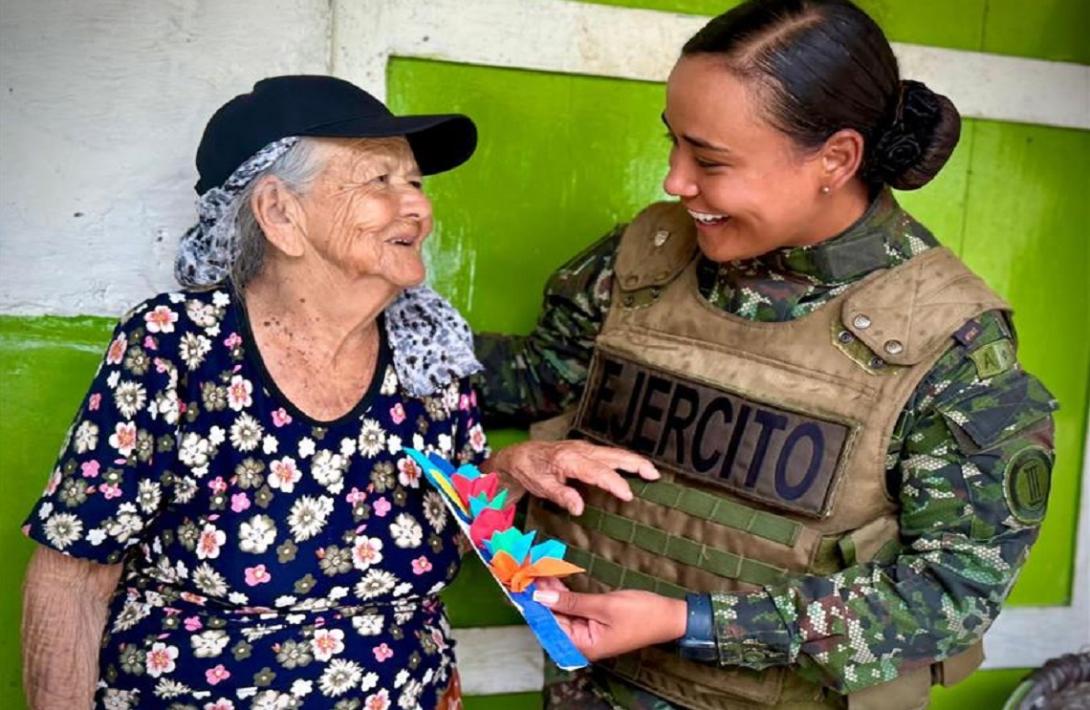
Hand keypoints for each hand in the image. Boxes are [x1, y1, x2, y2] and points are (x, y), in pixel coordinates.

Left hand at [484, 440, 658, 515]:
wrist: (519, 456)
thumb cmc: (530, 471)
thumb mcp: (541, 486)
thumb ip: (561, 495)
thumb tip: (580, 507)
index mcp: (569, 459)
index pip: (598, 472)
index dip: (615, 483)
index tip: (628, 495)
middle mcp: (580, 450)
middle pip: (614, 456)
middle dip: (636, 464)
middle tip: (654, 475)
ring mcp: (584, 448)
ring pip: (614, 453)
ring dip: (634, 461)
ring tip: (652, 473)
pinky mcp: (586, 450)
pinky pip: (609, 454)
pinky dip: (625, 460)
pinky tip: (634, 469)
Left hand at [532, 579, 685, 660]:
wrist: (669, 616)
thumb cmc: (641, 614)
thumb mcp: (604, 606)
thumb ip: (572, 602)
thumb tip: (541, 598)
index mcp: (582, 646)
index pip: (549, 624)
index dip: (533, 603)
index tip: (520, 583)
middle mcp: (581, 644)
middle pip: (552, 618)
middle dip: (540, 595)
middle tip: (527, 570)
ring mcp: (587, 634)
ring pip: (560, 612)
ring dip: (550, 593)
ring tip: (538, 570)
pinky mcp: (593, 624)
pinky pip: (572, 609)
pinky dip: (563, 595)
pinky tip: (553, 580)